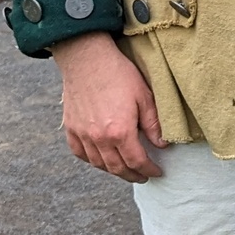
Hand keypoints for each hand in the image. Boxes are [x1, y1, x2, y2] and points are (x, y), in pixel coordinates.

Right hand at [55, 32, 164, 181]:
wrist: (87, 58)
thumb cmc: (119, 74)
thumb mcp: (144, 96)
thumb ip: (154, 124)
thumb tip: (163, 144)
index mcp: (119, 132)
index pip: (137, 161)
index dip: (149, 170)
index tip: (157, 172)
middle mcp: (99, 138)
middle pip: (117, 168)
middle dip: (132, 175)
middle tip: (143, 176)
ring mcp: (82, 135)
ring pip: (98, 164)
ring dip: (113, 171)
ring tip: (125, 169)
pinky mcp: (70, 128)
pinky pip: (80, 154)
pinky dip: (92, 160)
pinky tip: (101, 159)